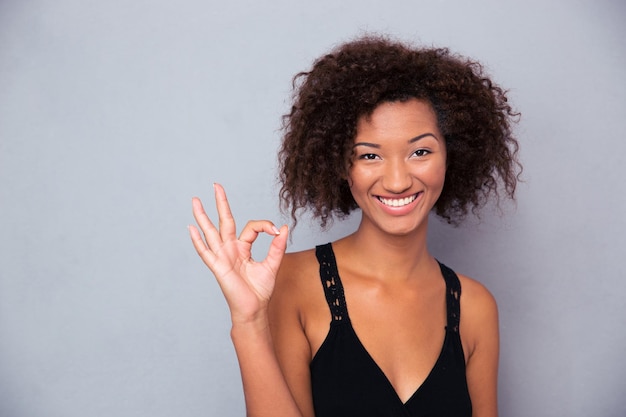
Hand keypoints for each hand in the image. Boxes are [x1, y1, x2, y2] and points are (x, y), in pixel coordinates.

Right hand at [189, 184, 287, 324]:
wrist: (254, 309)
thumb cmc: (260, 290)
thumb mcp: (273, 265)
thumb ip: (278, 246)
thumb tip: (284, 227)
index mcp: (243, 247)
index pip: (251, 227)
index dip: (264, 225)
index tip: (277, 230)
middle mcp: (230, 249)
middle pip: (225, 221)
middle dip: (221, 203)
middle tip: (216, 185)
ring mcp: (222, 257)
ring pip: (211, 232)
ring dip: (202, 216)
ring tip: (195, 200)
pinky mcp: (218, 267)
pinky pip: (206, 253)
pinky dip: (198, 241)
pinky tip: (191, 229)